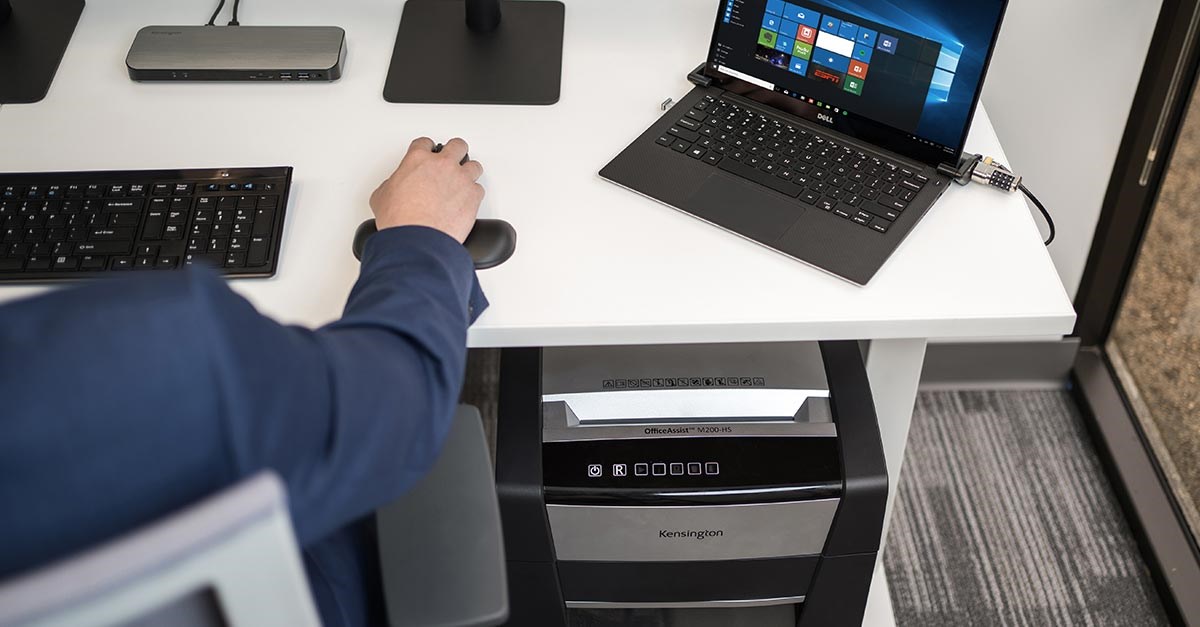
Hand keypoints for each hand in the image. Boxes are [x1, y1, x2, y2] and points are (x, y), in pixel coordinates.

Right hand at [369, 137, 484, 242]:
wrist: (417, 239)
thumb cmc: (400, 220)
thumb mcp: (381, 196)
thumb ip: (392, 184)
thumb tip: (394, 189)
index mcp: (418, 160)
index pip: (425, 143)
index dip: (427, 148)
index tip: (428, 153)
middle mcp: (442, 165)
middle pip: (457, 146)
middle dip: (455, 152)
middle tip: (452, 160)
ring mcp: (460, 179)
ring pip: (474, 166)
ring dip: (469, 173)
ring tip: (464, 182)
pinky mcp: (473, 196)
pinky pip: (479, 189)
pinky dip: (473, 195)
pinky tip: (467, 201)